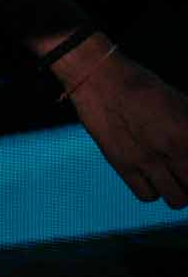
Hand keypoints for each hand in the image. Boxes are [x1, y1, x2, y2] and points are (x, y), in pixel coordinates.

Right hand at [60, 39, 187, 207]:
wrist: (98, 76)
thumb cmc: (142, 85)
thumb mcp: (180, 103)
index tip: (187, 161)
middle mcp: (173, 149)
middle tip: (183, 170)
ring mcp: (147, 160)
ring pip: (177, 200)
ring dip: (177, 191)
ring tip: (170, 177)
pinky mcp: (123, 165)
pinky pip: (147, 196)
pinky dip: (152, 191)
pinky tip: (149, 176)